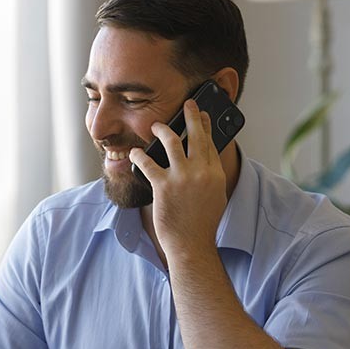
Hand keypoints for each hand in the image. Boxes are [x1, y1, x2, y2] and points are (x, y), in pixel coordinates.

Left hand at [129, 99, 227, 259]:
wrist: (191, 245)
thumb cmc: (201, 224)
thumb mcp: (215, 197)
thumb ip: (210, 177)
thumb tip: (204, 161)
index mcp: (215, 174)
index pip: (211, 143)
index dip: (205, 126)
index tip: (202, 114)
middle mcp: (201, 172)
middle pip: (196, 135)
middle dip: (191, 116)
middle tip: (187, 104)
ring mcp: (182, 178)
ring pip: (171, 142)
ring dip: (161, 129)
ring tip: (155, 125)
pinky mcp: (164, 186)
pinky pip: (148, 163)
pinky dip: (139, 155)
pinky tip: (134, 152)